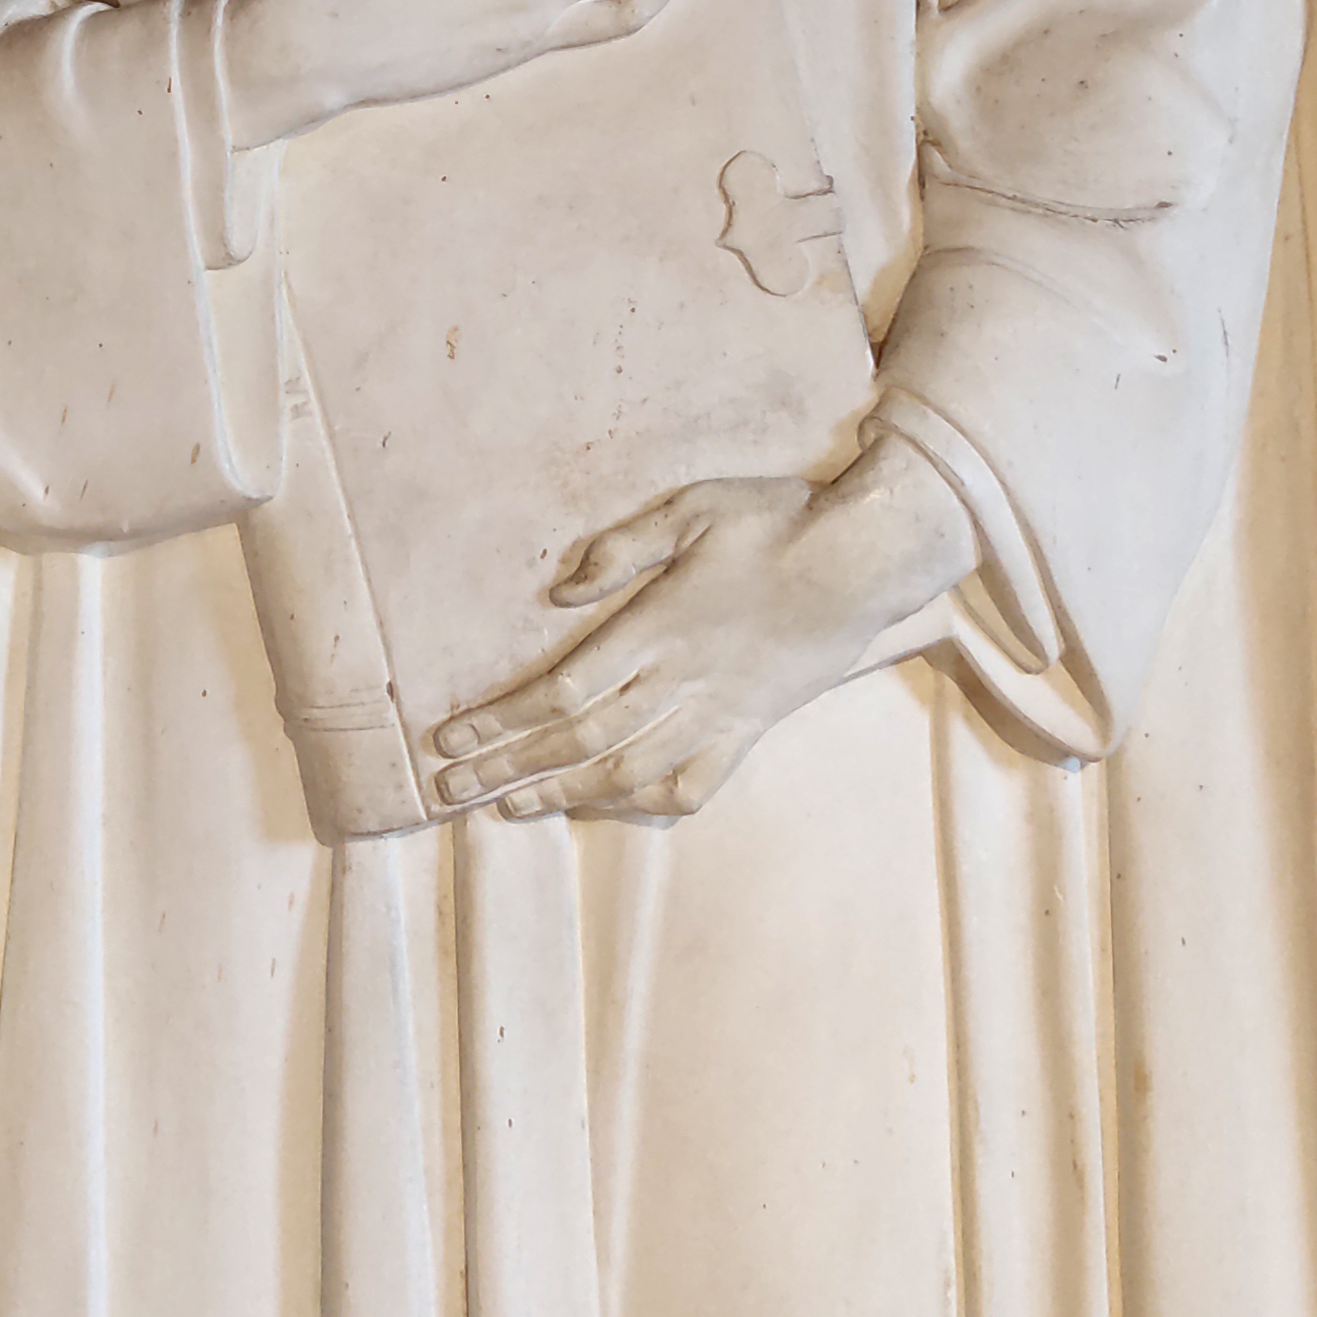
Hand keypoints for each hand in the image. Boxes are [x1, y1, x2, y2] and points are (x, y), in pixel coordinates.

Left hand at [429, 433, 976, 822]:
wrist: (866, 562)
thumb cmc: (778, 522)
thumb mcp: (693, 507)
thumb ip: (623, 549)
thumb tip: (561, 593)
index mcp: (658, 627)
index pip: (562, 690)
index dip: (501, 720)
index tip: (450, 738)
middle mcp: (681, 681)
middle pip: (579, 739)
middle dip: (508, 768)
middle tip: (449, 791)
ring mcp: (718, 714)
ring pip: (626, 772)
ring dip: (562, 794)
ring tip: (508, 808)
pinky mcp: (751, 730)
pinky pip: (692, 785)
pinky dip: (644, 805)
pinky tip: (610, 809)